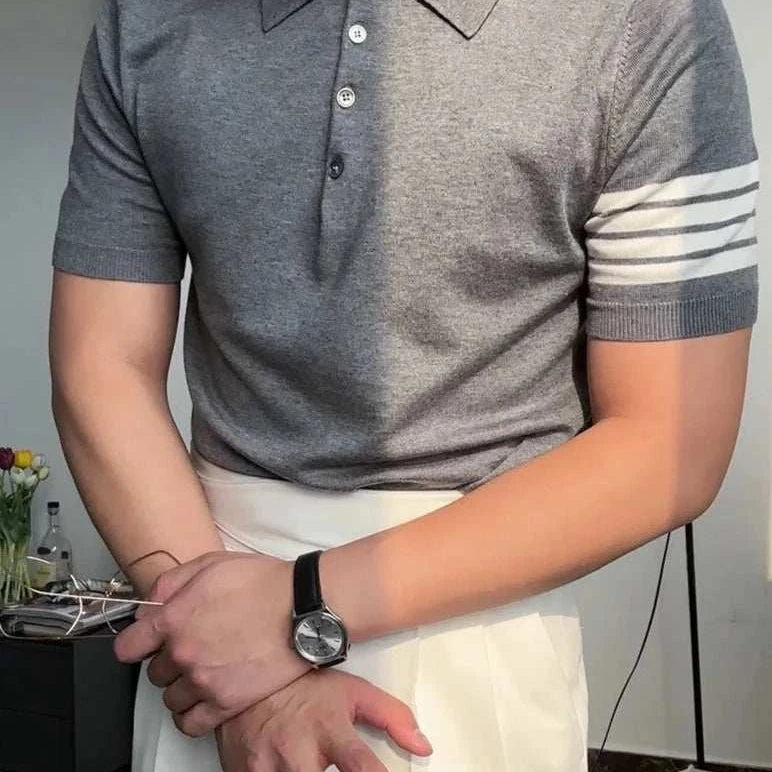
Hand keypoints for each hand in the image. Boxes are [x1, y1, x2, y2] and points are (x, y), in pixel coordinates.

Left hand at [114, 551, 311, 735]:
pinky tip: (204, 698)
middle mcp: (183, 654)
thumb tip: (149, 605)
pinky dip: (192, 714)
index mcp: (174, 619)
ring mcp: (204, 682)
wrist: (303, 607)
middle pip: (154, 672)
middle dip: (169, 660)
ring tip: (204, 672)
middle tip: (193, 647)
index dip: (137, 642)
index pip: (127, 647)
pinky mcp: (227, 703)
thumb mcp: (211, 564)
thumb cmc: (263, 583)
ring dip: (182, 686)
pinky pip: (190, 723)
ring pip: (170, 698)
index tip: (146, 642)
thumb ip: (170, 582)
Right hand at [216, 668, 432, 771]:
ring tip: (308, 762)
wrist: (251, 677)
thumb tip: (423, 747)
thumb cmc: (306, 688)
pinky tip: (287, 767)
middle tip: (326, 763)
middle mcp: (297, 749)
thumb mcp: (354, 693)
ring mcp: (267, 765)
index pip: (359, 765)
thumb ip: (392, 718)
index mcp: (329, 728)